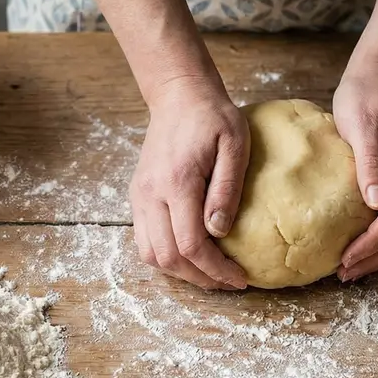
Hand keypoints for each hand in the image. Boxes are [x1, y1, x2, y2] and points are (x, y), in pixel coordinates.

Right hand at [130, 80, 249, 289]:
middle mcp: (151, 194)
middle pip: (167, 257)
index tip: (240, 278)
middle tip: (228, 281)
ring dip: (180, 272)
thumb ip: (227, 189)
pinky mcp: (138, 196)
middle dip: (200, 277)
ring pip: (150, 254)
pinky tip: (191, 254)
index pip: (190, 244)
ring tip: (209, 272)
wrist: (178, 96)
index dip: (215, 269)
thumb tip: (219, 232)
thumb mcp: (234, 144)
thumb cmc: (212, 116)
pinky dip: (166, 256)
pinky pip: (144, 240)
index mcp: (177, 182)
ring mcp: (140, 196)